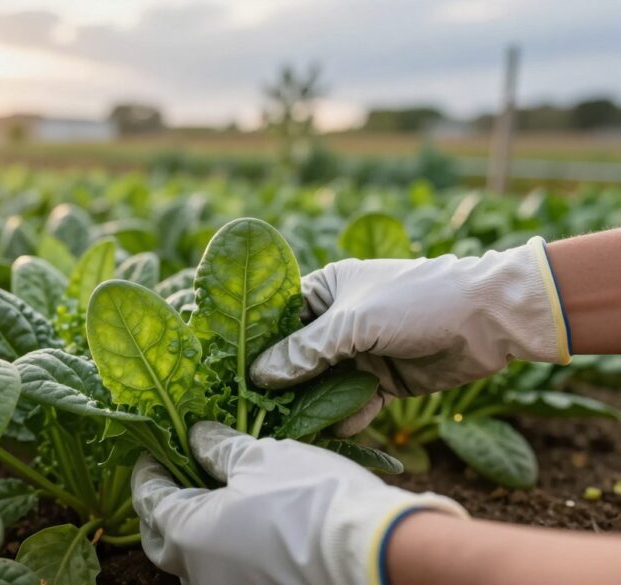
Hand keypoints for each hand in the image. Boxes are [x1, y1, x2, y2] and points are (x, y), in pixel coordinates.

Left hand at [132, 421, 465, 584]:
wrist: (375, 553)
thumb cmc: (311, 498)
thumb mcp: (260, 457)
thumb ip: (219, 447)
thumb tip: (196, 437)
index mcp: (188, 535)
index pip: (149, 499)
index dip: (148, 469)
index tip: (152, 449)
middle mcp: (200, 575)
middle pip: (164, 538)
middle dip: (163, 505)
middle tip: (175, 474)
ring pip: (197, 561)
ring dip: (197, 528)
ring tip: (214, 494)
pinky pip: (229, 571)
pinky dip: (226, 547)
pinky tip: (246, 523)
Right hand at [250, 238, 570, 434]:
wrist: (490, 319)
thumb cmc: (418, 300)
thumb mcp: (355, 322)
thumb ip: (306, 351)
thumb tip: (258, 377)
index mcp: (325, 290)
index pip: (276, 319)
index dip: (254, 345)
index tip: (229, 373)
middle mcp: (336, 321)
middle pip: (294, 358)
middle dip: (280, 384)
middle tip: (255, 412)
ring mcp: (359, 352)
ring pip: (320, 385)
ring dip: (311, 406)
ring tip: (293, 429)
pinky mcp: (381, 381)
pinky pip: (352, 404)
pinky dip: (346, 417)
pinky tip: (342, 428)